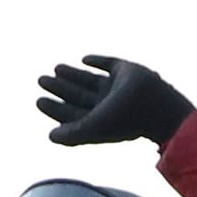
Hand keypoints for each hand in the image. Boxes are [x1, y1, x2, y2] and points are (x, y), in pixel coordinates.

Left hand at [33, 56, 194, 149]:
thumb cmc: (125, 119)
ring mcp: (118, 88)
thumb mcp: (95, 127)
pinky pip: (109, 64)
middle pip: (78, 96)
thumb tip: (50, 137)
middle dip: (59, 89)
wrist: (157, 102)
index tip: (39, 100)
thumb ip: (73, 135)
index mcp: (100, 120)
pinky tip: (85, 59)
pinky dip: (97, 61)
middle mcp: (107, 105)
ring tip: (56, 68)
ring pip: (90, 80)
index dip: (55, 108)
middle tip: (41, 80)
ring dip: (72, 75)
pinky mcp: (127, 71)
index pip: (73, 114)